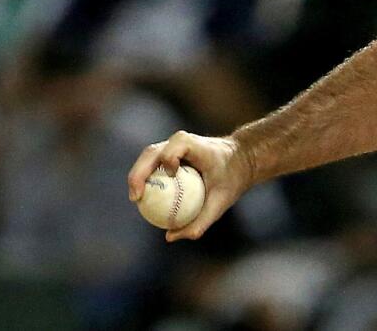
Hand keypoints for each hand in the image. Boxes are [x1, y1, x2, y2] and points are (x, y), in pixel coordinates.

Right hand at [127, 131, 252, 241]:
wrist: (241, 160)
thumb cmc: (233, 178)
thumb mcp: (222, 202)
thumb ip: (201, 221)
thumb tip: (171, 236)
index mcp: (198, 146)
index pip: (178, 145)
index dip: (170, 158)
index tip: (171, 175)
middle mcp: (182, 141)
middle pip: (153, 152)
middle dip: (139, 172)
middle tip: (136, 197)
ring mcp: (173, 145)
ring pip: (148, 156)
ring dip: (137, 175)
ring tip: (136, 198)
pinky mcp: (169, 151)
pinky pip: (152, 164)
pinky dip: (145, 178)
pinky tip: (142, 198)